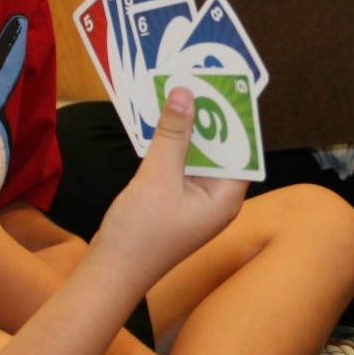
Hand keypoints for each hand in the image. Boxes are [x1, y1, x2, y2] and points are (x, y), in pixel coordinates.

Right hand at [95, 87, 247, 289]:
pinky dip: (173, 145)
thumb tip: (186, 95)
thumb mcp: (157, 177)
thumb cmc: (139, 235)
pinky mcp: (177, 201)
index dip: (235, 118)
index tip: (226, 87)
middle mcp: (217, 200)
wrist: (111, 272)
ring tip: (179, 93)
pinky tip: (160, 123)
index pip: (242, 150)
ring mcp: (196, 202)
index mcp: (225, 199)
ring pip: (199, 156)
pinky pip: (181, 165)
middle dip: (209, 118)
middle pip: (221, 150)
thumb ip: (173, 135)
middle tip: (199, 82)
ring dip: (188, 129)